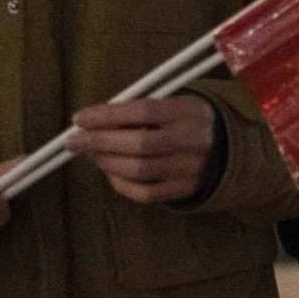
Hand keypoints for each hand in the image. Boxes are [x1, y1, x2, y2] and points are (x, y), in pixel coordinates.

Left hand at [70, 94, 222, 206]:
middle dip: (100, 142)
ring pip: (139, 170)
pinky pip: (145, 193)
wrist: (224, 146)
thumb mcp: (171, 103)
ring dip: (107, 162)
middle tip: (74, 141)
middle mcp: (194, 141)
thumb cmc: (183, 120)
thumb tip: (92, 120)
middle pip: (139, 144)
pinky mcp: (184, 190)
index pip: (144, 111)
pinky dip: (121, 184)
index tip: (80, 118)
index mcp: (190, 111)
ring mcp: (191, 169)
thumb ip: (137, 109)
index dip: (108, 115)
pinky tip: (110, 172)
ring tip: (92, 154)